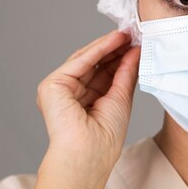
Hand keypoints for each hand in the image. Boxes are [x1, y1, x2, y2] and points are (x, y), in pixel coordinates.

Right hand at [36, 29, 140, 169]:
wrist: (89, 154)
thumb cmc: (105, 138)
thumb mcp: (121, 98)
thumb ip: (126, 72)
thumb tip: (135, 51)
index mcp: (85, 100)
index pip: (103, 72)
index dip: (119, 56)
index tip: (136, 43)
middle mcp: (70, 93)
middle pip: (94, 64)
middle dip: (114, 48)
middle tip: (132, 34)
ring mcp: (59, 89)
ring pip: (86, 60)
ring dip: (107, 45)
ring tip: (127, 34)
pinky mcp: (51, 86)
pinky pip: (79, 62)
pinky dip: (98, 50)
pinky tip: (115, 41)